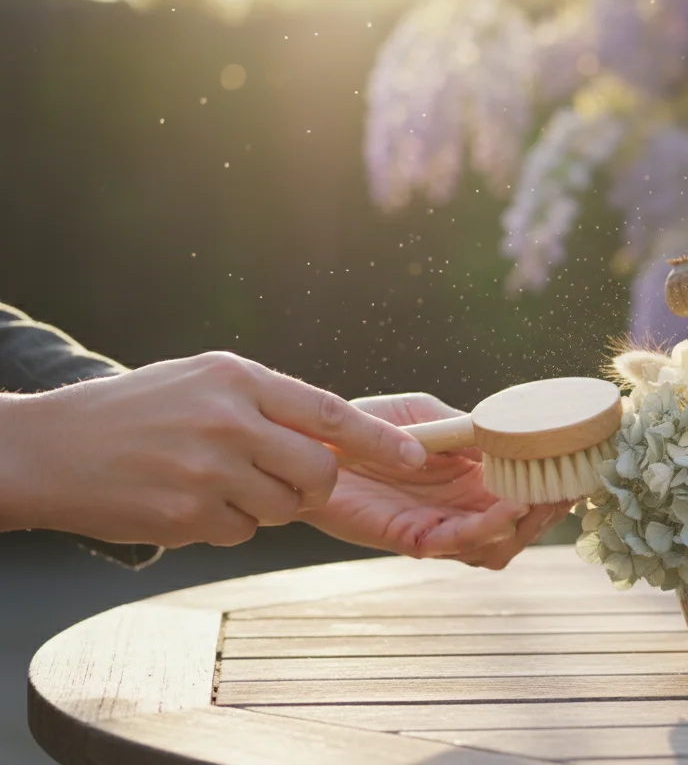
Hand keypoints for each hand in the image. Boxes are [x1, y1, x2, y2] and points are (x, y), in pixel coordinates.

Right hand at [0, 352, 426, 545]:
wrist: (47, 449)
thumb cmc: (133, 410)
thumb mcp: (203, 381)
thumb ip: (267, 402)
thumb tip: (337, 433)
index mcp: (238, 378)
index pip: (330, 412)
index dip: (379, 441)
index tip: (417, 457)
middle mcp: (229, 422)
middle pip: (319, 472)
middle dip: (315, 484)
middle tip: (285, 478)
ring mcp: (209, 471)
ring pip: (284, 508)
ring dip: (263, 504)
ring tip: (213, 479)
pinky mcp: (188, 515)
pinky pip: (241, 532)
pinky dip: (224, 524)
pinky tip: (185, 499)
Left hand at [304, 393, 572, 567]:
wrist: (307, 445)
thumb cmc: (362, 425)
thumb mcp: (425, 414)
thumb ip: (466, 426)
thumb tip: (510, 434)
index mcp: (472, 478)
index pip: (529, 491)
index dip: (558, 485)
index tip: (585, 467)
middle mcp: (462, 508)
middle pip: (523, 527)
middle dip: (549, 510)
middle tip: (567, 487)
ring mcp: (439, 526)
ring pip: (498, 545)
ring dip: (523, 525)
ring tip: (536, 498)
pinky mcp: (411, 538)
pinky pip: (457, 545)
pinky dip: (486, 529)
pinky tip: (505, 507)